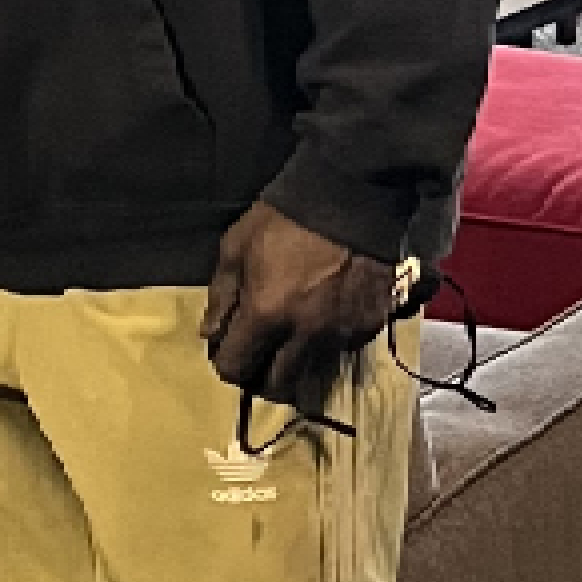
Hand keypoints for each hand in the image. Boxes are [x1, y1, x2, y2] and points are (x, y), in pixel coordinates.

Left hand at [200, 201, 406, 416]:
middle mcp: (305, 334)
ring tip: (294, 334)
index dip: (227, 364)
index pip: (237, 369)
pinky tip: (325, 316)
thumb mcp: (237, 246)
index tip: (228, 351)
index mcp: (266, 314)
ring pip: (313, 372)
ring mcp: (342, 333)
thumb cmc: (285, 218)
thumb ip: (221, 296)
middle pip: (278, 386)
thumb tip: (211, 335)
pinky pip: (343, 349)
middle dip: (262, 378)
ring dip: (297, 362)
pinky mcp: (370, 325)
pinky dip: (329, 343)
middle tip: (260, 356)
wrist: (352, 196)